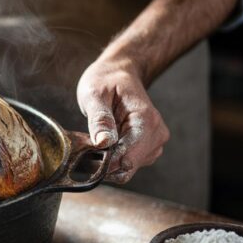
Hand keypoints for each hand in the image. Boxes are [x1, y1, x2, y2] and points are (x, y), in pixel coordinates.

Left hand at [76, 59, 169, 183]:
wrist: (118, 73)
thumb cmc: (105, 80)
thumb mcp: (95, 94)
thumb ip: (99, 118)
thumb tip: (103, 143)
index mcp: (146, 119)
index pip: (128, 157)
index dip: (105, 162)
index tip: (86, 155)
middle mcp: (156, 134)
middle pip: (129, 166)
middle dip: (105, 162)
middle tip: (87, 146)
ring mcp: (154, 143)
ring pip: (128, 169)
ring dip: (108, 161)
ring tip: (96, 139)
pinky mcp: (148, 148)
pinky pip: (128, 165)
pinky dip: (113, 160)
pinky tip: (104, 144)